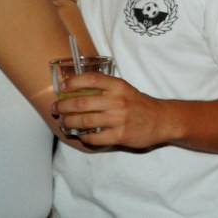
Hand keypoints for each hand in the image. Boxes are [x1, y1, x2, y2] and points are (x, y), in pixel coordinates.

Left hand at [54, 72, 168, 148]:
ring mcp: (119, 119)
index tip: (62, 87)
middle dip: (63, 106)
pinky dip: (83, 138)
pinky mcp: (120, 135)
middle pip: (81, 103)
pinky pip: (94, 138)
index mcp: (119, 86)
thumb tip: (76, 91)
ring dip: (68, 123)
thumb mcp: (125, 90)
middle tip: (56, 108)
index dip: (73, 82)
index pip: (92, 79)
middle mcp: (118, 101)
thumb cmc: (140, 104)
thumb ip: (106, 89)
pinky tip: (80, 135)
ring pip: (84, 121)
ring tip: (63, 123)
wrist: (162, 120)